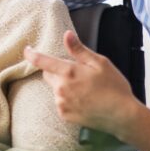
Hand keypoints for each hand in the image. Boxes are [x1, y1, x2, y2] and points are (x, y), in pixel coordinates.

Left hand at [24, 30, 139, 138]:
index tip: (27, 50)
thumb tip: (67, 35)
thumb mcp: (100, 63)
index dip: (32, 54)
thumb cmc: (114, 87)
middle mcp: (61, 89)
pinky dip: (68, 99)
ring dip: (63, 86)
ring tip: (85, 90)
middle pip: (49, 74)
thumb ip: (79, 50)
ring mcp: (62, 103)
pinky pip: (60, 102)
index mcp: (69, 73)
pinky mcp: (65, 115)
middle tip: (78, 73)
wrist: (122, 116)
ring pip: (55, 89)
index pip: (42, 61)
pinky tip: (84, 100)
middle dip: (58, 71)